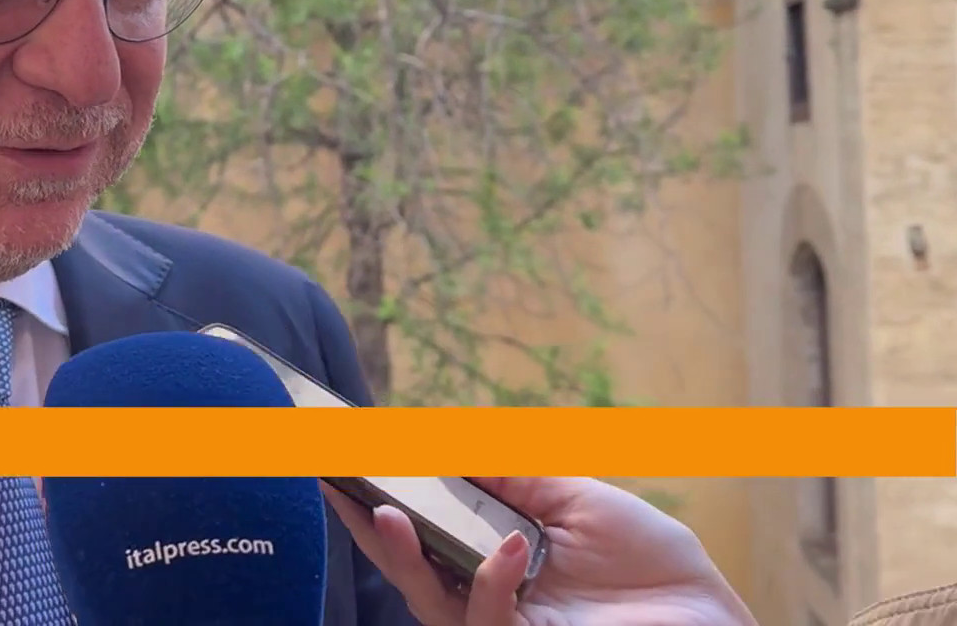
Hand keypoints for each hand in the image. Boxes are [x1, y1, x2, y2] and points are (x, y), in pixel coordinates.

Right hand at [324, 477, 757, 625]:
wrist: (710, 620)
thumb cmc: (652, 567)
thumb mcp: (578, 499)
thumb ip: (514, 473)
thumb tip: (447, 439)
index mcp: (495, 561)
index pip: (422, 535)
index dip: (378, 503)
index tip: (341, 463)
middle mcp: (489, 599)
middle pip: (409, 570)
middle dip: (366, 530)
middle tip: (337, 486)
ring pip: (431, 602)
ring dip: (403, 556)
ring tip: (390, 513)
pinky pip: (490, 621)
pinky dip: (493, 581)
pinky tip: (509, 547)